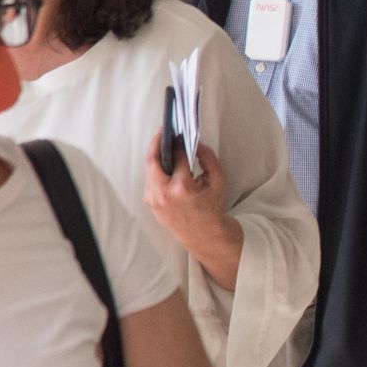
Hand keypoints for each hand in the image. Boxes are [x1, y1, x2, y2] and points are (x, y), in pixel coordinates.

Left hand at [144, 136, 232, 255]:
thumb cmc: (211, 208)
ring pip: (150, 168)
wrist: (202, 234)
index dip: (179, 143)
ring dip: (156, 155)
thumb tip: (194, 143)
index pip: (177, 156)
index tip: (181, 134)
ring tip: (163, 145)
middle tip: (163, 131)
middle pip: (152, 159)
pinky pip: (151, 179)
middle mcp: (164, 193)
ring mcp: (154, 199)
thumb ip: (208, 157)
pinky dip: (157, 169)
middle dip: (157, 142)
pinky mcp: (150, 202)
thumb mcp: (217, 181)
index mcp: (182, 187)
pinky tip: (164, 163)